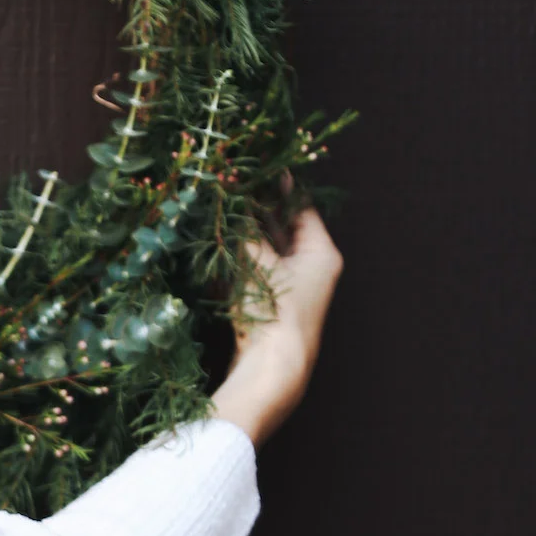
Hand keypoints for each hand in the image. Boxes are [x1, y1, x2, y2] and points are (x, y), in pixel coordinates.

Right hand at [209, 192, 342, 445]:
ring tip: (219, 207)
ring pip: (265, 251)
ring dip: (243, 233)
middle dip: (257, 208)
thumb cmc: (275, 311)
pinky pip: (253, 274)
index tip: (259, 164)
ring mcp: (290, 289)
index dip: (279, 184)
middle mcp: (311, 268)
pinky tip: (215, 246)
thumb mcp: (258, 261)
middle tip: (233, 182)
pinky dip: (236, 260)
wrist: (271, 370)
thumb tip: (229, 196)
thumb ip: (243, 229)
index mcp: (321, 252)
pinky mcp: (269, 307)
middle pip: (283, 228)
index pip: (301, 206)